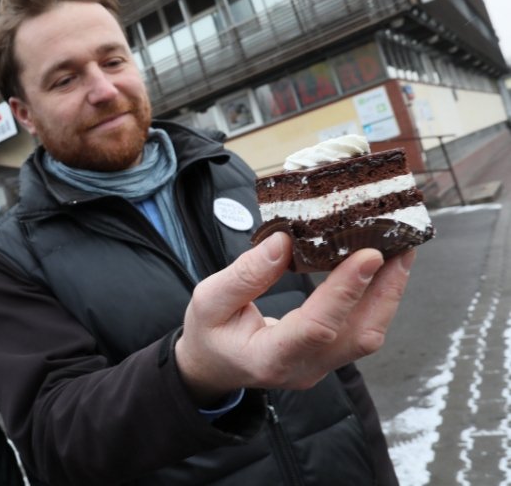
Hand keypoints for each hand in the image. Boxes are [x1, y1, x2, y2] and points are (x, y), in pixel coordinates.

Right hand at [174, 231, 413, 404]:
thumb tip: (285, 241)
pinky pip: (361, 329)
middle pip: (358, 335)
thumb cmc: (209, 333)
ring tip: (400, 251)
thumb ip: (245, 274)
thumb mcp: (209, 300)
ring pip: (367, 334)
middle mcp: (303, 368)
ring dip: (388, 293)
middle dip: (385, 289)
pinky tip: (381, 270)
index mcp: (268, 357)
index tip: (369, 256)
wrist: (211, 366)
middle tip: (400, 245)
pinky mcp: (329, 356)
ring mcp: (321, 366)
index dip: (345, 292)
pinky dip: (377, 298)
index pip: (316, 327)